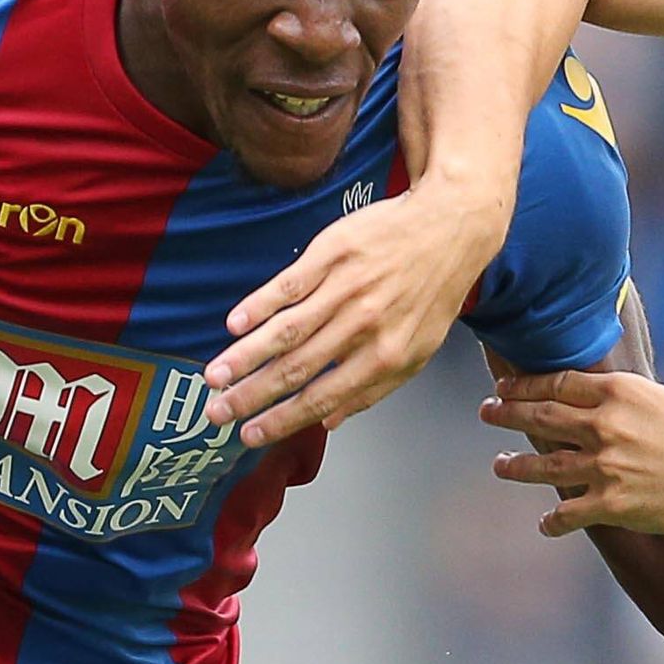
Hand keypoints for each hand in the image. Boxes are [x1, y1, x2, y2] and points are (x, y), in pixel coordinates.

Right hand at [206, 183, 509, 446]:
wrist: (449, 227)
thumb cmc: (431, 293)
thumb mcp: (417, 352)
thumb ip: (372, 390)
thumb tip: (331, 421)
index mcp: (384, 357)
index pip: (323, 398)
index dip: (282, 421)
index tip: (250, 436)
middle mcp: (362, 326)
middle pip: (297, 368)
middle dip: (252, 395)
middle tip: (217, 413)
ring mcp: (345, 288)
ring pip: (287, 330)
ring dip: (245, 356)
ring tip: (215, 376)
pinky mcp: (332, 253)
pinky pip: (290, 284)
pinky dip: (260, 305)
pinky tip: (234, 325)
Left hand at [486, 367, 663, 538]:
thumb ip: (625, 401)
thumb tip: (595, 402)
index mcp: (620, 392)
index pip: (557, 383)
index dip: (525, 385)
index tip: (506, 387)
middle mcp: (606, 426)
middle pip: (540, 417)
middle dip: (507, 414)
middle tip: (487, 412)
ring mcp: (606, 466)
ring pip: (544, 466)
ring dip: (517, 466)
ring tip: (501, 465)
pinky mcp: (613, 505)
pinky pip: (567, 514)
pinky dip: (552, 521)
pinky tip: (544, 524)